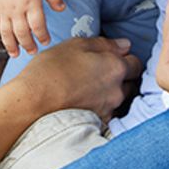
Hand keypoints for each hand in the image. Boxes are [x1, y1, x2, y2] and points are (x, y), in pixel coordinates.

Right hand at [0, 0, 65, 55]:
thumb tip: (62, 8)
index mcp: (31, 2)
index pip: (38, 25)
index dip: (42, 36)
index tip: (45, 42)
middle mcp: (16, 9)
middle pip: (22, 32)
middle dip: (28, 45)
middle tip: (32, 52)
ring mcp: (3, 10)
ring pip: (6, 32)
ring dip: (11, 45)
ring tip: (15, 54)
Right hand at [23, 36, 143, 124]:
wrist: (33, 103)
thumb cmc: (51, 70)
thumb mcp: (76, 45)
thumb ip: (105, 44)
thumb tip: (124, 45)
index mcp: (115, 67)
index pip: (136, 62)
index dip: (125, 59)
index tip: (112, 58)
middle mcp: (117, 90)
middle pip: (130, 82)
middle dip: (121, 77)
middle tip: (100, 73)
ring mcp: (108, 109)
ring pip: (118, 98)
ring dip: (110, 93)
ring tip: (89, 88)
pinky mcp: (98, 124)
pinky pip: (107, 113)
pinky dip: (100, 107)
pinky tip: (85, 102)